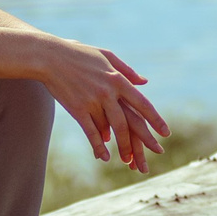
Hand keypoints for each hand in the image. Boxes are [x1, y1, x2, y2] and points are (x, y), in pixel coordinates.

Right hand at [39, 39, 168, 172]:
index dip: (155, 120)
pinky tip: (104, 157)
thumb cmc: (79, 54)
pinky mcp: (77, 109)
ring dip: (121, 146)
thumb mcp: (107, 56)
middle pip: (129, 123)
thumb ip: (127, 70)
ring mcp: (92, 101)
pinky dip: (98, 146)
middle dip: (142, 141)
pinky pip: (91, 132)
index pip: (143, 103)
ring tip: (127, 161)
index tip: (166, 133)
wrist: (50, 56)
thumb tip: (144, 82)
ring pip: (111, 130)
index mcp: (118, 79)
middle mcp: (108, 92)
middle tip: (155, 153)